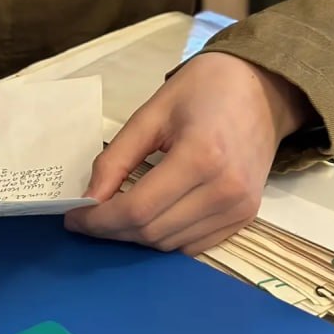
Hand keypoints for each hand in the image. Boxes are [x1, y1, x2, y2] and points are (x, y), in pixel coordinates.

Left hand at [65, 53, 311, 254]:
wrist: (260, 88)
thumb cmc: (203, 89)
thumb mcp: (152, 113)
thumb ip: (116, 158)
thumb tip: (89, 199)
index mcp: (200, 156)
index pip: (138, 209)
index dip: (100, 220)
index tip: (73, 218)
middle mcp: (225, 190)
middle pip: (153, 231)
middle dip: (113, 230)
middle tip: (89, 215)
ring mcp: (240, 207)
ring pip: (172, 245)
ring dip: (137, 236)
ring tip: (115, 215)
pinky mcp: (247, 216)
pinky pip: (196, 245)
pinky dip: (166, 237)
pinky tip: (149, 216)